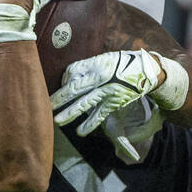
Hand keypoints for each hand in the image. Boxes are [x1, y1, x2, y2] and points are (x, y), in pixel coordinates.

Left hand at [51, 49, 186, 135]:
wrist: (146, 69)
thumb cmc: (122, 62)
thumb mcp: (104, 59)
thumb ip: (88, 66)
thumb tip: (70, 75)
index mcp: (95, 64)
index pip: (71, 72)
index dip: (63, 81)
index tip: (58, 87)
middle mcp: (99, 78)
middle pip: (74, 89)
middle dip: (58, 98)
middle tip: (45, 106)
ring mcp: (107, 91)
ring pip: (84, 103)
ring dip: (70, 113)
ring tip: (58, 121)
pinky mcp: (115, 102)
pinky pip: (100, 114)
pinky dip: (90, 123)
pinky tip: (81, 132)